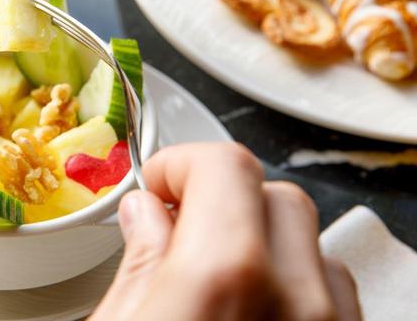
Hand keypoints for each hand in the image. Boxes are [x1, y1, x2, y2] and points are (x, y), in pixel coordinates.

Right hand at [92, 143, 360, 320]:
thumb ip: (137, 265)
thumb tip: (147, 216)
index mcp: (225, 277)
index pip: (226, 165)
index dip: (182, 165)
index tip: (159, 186)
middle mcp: (295, 302)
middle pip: (275, 197)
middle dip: (223, 202)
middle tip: (178, 233)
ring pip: (312, 246)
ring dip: (263, 247)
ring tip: (214, 283)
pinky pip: (333, 297)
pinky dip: (293, 288)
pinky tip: (248, 313)